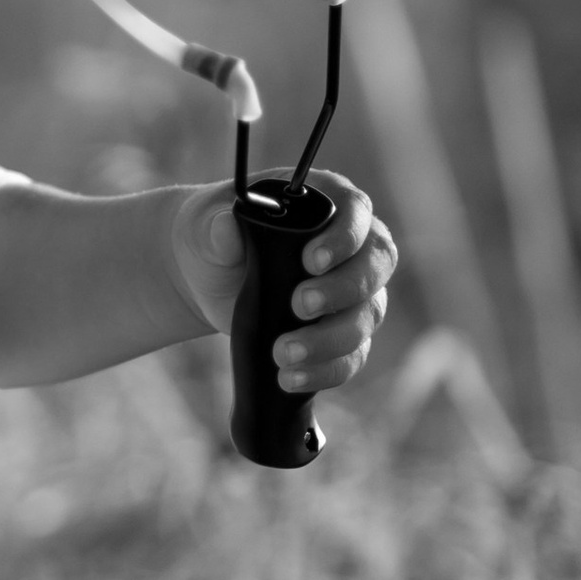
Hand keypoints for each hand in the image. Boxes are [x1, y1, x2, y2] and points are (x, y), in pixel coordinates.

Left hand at [166, 171, 396, 391]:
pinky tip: (291, 378)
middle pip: (374, 267)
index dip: (344, 237)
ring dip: (330, 339)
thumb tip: (223, 227)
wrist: (207, 277)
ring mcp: (353, 292)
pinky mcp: (341, 331)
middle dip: (343, 290)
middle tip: (300, 305)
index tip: (311, 261)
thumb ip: (215, 226)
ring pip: (367, 316)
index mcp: (327, 202)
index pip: (357, 212)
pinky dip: (325, 370)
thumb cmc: (214, 235)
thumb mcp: (205, 224)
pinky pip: (351, 356)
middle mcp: (353, 246)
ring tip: (283, 353)